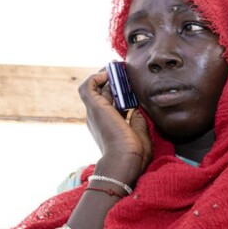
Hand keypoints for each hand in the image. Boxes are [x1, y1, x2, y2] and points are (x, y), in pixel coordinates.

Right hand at [78, 70, 151, 184]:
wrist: (125, 160)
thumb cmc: (134, 153)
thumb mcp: (138, 132)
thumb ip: (136, 119)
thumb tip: (136, 109)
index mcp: (108, 125)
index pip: (112, 103)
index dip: (120, 91)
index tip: (132, 83)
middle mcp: (98, 118)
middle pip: (103, 92)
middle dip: (115, 80)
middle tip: (126, 71)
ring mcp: (94, 112)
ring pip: (94, 87)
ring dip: (106, 75)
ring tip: (118, 68)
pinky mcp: (94, 107)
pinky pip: (88, 85)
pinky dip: (97, 76)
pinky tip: (111, 74)